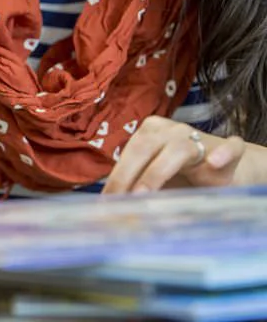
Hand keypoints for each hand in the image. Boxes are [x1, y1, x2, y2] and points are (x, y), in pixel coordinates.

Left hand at [103, 116, 245, 193]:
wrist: (231, 168)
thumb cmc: (186, 175)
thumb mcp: (160, 180)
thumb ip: (139, 187)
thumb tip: (114, 207)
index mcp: (151, 132)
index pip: (129, 152)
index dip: (117, 176)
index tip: (106, 201)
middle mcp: (172, 129)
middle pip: (144, 147)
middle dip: (128, 175)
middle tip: (119, 201)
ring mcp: (201, 137)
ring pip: (177, 149)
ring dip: (158, 171)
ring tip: (143, 193)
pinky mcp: (231, 149)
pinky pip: (230, 147)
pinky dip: (223, 153)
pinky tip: (214, 163)